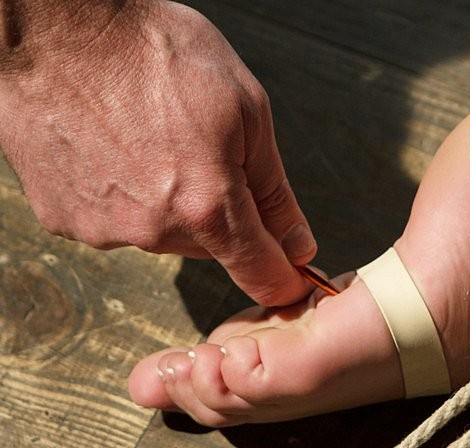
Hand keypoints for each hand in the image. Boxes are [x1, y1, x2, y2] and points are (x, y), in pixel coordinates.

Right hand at [0, 1, 314, 304]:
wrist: (52, 28)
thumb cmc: (151, 51)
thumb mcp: (246, 108)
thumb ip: (274, 191)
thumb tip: (297, 245)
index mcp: (207, 206)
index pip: (260, 273)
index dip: (284, 277)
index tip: (293, 273)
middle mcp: (153, 231)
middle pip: (214, 246)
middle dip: (222, 211)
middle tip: (204, 150)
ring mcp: (104, 229)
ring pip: (164, 233)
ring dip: (171, 202)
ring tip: (151, 138)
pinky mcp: (64, 220)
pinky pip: (117, 221)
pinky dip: (125, 195)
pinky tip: (114, 148)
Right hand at [129, 99, 469, 424]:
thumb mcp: (457, 180)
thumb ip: (424, 209)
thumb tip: (423, 213)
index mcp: (392, 305)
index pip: (302, 334)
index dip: (246, 342)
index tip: (202, 345)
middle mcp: (384, 345)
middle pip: (280, 374)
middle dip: (212, 383)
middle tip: (154, 383)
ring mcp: (385, 353)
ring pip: (282, 386)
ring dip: (217, 388)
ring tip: (161, 385)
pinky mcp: (389, 347)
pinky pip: (305, 371)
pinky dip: (247, 381)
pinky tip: (200, 379)